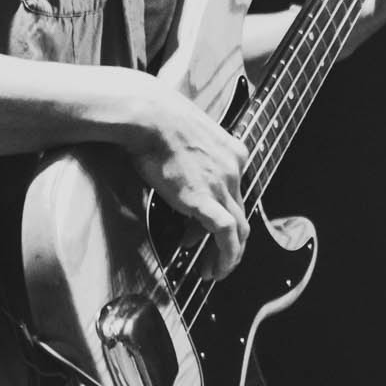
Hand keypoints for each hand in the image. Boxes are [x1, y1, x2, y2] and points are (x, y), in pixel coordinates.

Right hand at [123, 81, 250, 280]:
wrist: (147, 115)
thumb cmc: (156, 119)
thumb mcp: (186, 138)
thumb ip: (191, 158)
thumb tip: (178, 180)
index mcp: (233, 152)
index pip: (234, 193)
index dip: (217, 215)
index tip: (195, 229)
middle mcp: (234, 168)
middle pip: (238, 213)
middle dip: (226, 241)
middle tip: (212, 258)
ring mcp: (223, 184)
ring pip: (239, 230)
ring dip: (228, 255)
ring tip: (212, 271)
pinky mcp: (205, 199)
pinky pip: (226, 235)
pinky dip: (227, 256)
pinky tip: (217, 269)